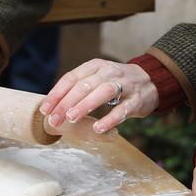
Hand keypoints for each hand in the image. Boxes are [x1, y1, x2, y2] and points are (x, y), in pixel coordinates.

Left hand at [39, 58, 157, 134]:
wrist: (150, 80)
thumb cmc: (116, 83)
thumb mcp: (97, 78)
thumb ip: (78, 89)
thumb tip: (53, 107)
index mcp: (95, 66)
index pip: (71, 78)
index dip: (57, 93)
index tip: (45, 109)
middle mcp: (108, 72)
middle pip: (84, 85)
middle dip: (66, 103)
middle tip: (54, 120)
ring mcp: (124, 84)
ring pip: (103, 92)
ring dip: (85, 105)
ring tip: (72, 118)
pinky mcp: (137, 99)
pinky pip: (122, 109)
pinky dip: (110, 119)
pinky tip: (98, 128)